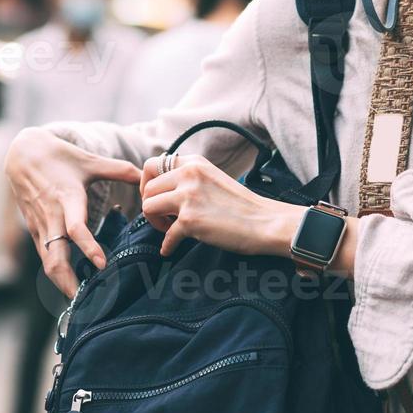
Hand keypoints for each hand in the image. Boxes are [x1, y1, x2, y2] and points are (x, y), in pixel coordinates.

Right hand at [5, 127, 141, 294]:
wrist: (22, 155)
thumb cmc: (60, 157)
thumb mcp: (90, 160)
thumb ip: (119, 169)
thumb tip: (145, 174)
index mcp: (67, 199)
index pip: (76, 229)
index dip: (88, 247)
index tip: (103, 265)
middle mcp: (51, 217)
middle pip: (55, 258)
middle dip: (68, 282)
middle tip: (87, 300)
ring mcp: (40, 226)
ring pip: (47, 262)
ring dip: (61, 283)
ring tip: (80, 300)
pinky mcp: (35, 231)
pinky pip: (45, 256)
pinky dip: (56, 272)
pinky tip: (69, 284)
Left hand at [139, 153, 300, 258]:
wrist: (265, 222)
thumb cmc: (241, 205)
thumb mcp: (212, 178)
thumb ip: (188, 178)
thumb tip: (159, 190)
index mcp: (193, 163)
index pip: (151, 165)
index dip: (146, 184)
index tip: (155, 198)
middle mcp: (189, 175)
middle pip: (147, 189)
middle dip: (150, 206)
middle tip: (164, 219)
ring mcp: (189, 197)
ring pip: (148, 207)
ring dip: (155, 223)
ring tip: (170, 230)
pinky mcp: (191, 220)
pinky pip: (166, 235)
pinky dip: (167, 245)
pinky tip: (170, 249)